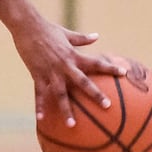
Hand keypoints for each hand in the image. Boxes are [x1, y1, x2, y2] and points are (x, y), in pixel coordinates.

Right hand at [11, 19, 126, 126]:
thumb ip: (82, 38)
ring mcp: (51, 72)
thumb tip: (97, 36)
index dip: (110, 68)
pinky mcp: (37, 75)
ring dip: (66, 109)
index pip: (96, 63)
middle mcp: (65, 65)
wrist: (27, 27)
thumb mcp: (67, 34)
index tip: (124, 74)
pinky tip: (41, 119)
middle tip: (107, 106)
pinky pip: (39, 94)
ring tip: (72, 125)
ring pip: (61, 94)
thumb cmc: (48, 29)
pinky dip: (40, 107)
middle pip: (83, 82)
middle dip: (96, 94)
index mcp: (73, 55)